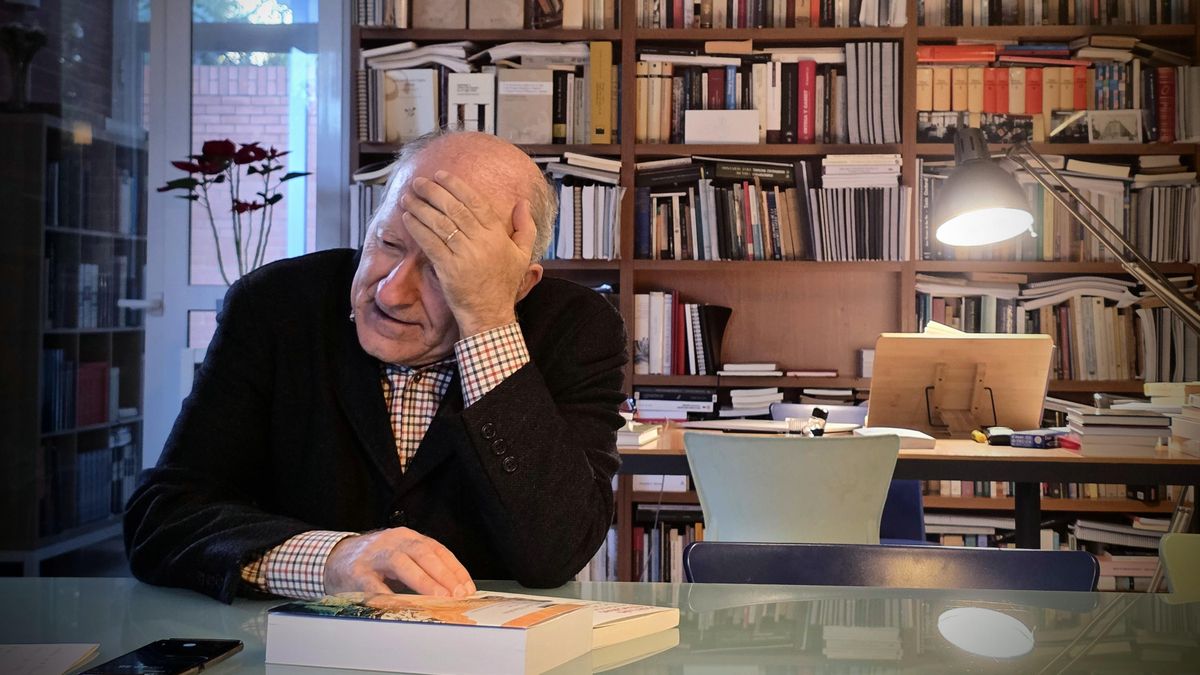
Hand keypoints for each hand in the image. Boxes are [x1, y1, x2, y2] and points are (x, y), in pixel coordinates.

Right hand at [323, 527, 476, 596]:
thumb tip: (454, 591)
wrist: (333, 559)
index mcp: (407, 538)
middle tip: (458, 594)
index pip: (438, 550)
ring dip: (423, 581)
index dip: (455, 569)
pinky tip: (403, 605)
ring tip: (439, 597)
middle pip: (423, 553)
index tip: (467, 588)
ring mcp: (374, 555)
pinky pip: (374, 584)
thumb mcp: (401, 558)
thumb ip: (423, 569)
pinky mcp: (356, 572)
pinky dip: (389, 595)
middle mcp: (392, 542)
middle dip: (444, 574)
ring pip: (401, 563)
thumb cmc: (374, 562)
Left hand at [400, 171, 539, 336]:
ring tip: (408, 196)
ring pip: (440, 224)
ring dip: (421, 207)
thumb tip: (523, 202)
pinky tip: (407, 218)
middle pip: (454, 209)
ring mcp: (464, 256)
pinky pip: (430, 243)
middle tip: (419, 182)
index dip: (456, 186)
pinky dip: (417, 229)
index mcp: (497, 236)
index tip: (441, 175)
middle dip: (434, 192)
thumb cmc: (504, 285)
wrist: (490, 315)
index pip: (475, 203)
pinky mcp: (449, 269)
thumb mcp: (523, 255)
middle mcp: (481, 242)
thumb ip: (526, 227)